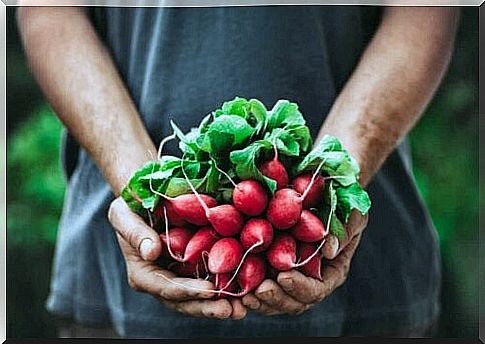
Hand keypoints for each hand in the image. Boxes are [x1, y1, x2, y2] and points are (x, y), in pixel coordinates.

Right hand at [108, 197, 246, 319]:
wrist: (145, 198)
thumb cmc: (130, 205)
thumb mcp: (124, 213)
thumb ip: (134, 232)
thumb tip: (151, 252)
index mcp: (143, 273)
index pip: (166, 287)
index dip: (188, 291)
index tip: (210, 290)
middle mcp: (162, 281)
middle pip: (185, 301)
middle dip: (208, 307)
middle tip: (231, 310)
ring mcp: (180, 277)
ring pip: (199, 298)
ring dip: (220, 304)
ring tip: (242, 308)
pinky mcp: (195, 268)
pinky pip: (211, 281)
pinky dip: (227, 288)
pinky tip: (245, 290)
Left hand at [242, 211, 367, 315]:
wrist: (325, 195)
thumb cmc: (343, 204)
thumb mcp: (351, 214)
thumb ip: (344, 231)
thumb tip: (330, 250)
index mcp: (331, 272)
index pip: (316, 290)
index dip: (300, 287)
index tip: (285, 276)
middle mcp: (309, 280)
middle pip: (293, 302)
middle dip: (276, 299)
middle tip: (260, 290)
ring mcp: (289, 276)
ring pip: (274, 300)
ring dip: (259, 300)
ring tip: (245, 295)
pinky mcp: (269, 267)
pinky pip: (258, 284)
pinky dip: (247, 287)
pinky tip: (233, 283)